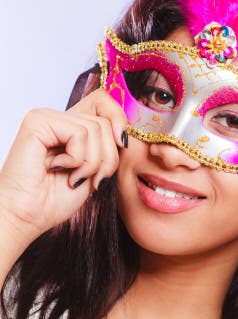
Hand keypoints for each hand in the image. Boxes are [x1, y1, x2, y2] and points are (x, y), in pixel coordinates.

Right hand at [0, 89, 127, 242]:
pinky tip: (58, 168)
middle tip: (91, 177)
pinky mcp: (37, 123)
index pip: (105, 101)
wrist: (28, 217)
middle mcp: (58, 118)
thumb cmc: (56, 199)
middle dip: (108, 157)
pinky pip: (79, 133)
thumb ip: (110, 145)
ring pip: (97, 128)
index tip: (122, 146)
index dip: (120, 121)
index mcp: (71, 125)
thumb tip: (128, 130)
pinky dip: (77, 159)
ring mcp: (46, 117)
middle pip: (107, 121)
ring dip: (92, 163)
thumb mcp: (96, 169)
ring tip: (73, 177)